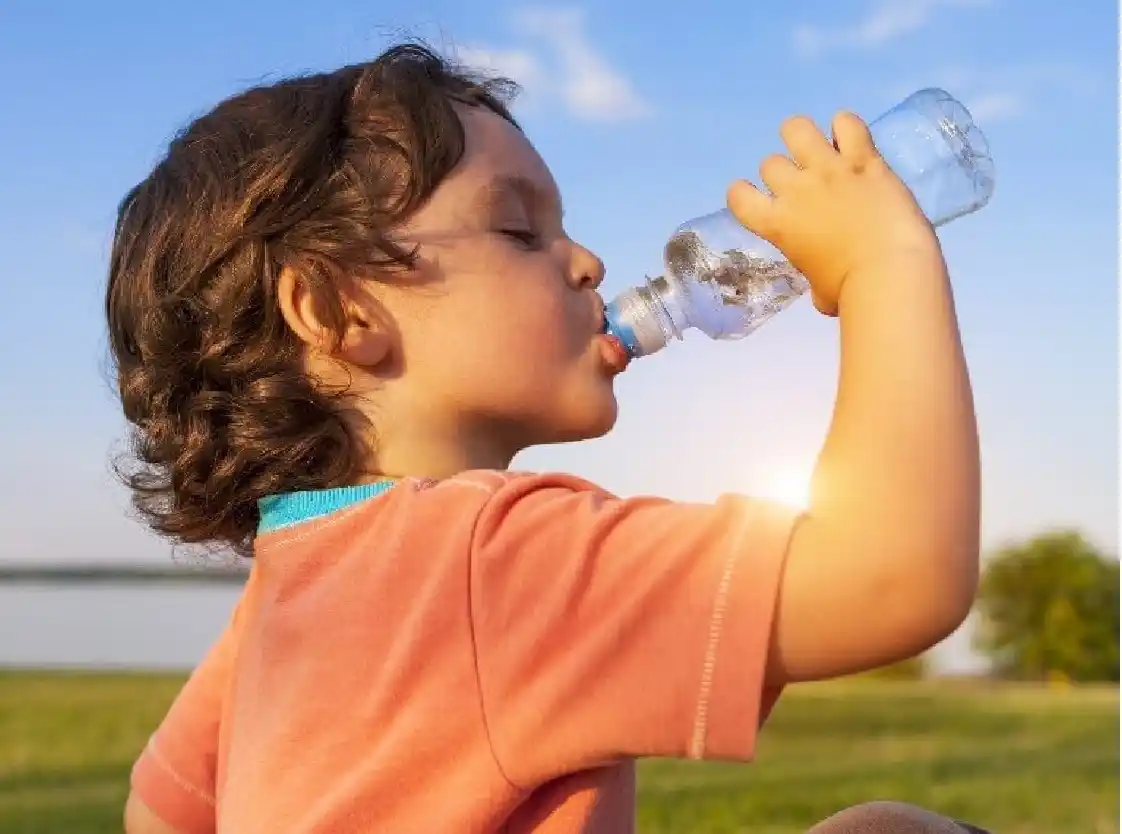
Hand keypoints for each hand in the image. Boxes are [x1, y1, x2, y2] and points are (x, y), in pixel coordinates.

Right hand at [726, 111, 941, 315]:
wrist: (890, 272)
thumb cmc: (852, 292)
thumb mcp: (818, 291)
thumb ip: (813, 274)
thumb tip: (823, 286)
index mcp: (777, 224)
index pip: (738, 196)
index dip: (743, 194)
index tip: (758, 199)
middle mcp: (796, 190)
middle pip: (770, 163)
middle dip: (783, 173)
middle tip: (803, 185)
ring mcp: (828, 170)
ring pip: (796, 128)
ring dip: (802, 136)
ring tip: (818, 148)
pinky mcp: (863, 159)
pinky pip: (847, 123)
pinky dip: (846, 127)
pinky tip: (852, 140)